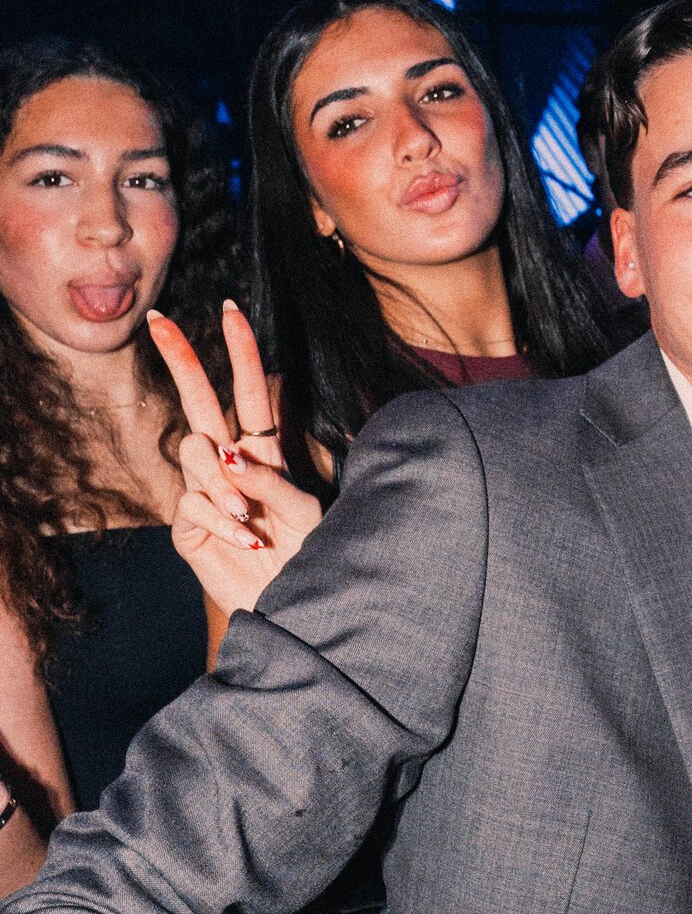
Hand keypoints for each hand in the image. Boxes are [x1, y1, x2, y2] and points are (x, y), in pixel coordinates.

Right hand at [148, 302, 322, 615]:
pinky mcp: (186, 525)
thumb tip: (230, 457)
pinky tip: (244, 540)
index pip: (248, 392)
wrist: (288, 603)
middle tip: (161, 320)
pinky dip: (221, 519)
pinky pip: (192, 501)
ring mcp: (203, 491)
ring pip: (195, 452)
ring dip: (224, 483)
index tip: (231, 310)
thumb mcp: (303, 511)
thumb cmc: (306, 555)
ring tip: (250, 519)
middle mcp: (229, 464)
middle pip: (199, 401)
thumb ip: (272, 480)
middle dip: (182, 359)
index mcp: (262, 451)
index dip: (241, 352)